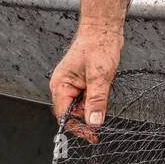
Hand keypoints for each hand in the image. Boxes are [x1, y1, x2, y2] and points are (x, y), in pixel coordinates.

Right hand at [50, 20, 123, 141]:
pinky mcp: (84, 82)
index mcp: (60, 84)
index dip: (78, 127)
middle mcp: (64, 86)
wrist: (104, 28)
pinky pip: (88, 98)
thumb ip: (96, 100)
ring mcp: (74, 84)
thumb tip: (94, 122)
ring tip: (104, 102)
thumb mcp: (99, 75)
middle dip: (86, 120)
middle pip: (72, 113)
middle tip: (102, 126)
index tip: (92, 135)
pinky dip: (96, 101)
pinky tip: (104, 94)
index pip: (64, 115)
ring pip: (82, 106)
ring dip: (93, 109)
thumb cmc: (98, 45)